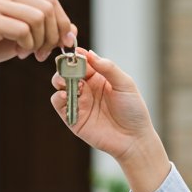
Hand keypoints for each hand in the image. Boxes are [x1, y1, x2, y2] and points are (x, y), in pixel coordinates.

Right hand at [0, 0, 75, 76]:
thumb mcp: (19, 35)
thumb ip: (44, 29)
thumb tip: (73, 30)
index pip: (50, 0)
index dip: (62, 23)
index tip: (61, 44)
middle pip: (49, 8)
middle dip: (54, 34)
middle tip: (44, 53)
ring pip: (39, 18)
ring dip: (40, 42)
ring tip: (28, 53)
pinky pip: (24, 30)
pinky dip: (27, 45)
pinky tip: (18, 53)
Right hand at [50, 48, 169, 191]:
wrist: (133, 139)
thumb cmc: (133, 110)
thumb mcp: (125, 84)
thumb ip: (108, 68)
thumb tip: (90, 53)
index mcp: (99, 78)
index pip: (83, 62)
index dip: (77, 56)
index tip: (74, 52)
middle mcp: (87, 88)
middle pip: (68, 72)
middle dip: (65, 67)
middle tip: (68, 67)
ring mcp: (79, 102)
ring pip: (60, 86)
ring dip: (59, 80)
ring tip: (66, 81)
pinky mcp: (72, 117)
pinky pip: (58, 104)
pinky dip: (58, 97)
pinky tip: (65, 95)